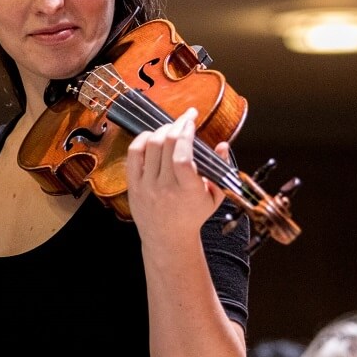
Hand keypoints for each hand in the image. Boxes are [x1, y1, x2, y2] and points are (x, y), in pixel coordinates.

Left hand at [125, 107, 229, 242]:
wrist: (167, 238)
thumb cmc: (193, 215)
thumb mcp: (214, 197)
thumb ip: (221, 170)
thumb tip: (223, 145)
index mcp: (188, 190)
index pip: (183, 157)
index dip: (186, 133)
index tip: (192, 121)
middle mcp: (165, 187)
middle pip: (167, 144)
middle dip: (178, 124)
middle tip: (186, 118)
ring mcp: (147, 185)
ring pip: (151, 145)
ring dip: (163, 130)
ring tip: (172, 127)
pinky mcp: (134, 184)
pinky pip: (134, 153)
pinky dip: (142, 139)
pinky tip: (153, 135)